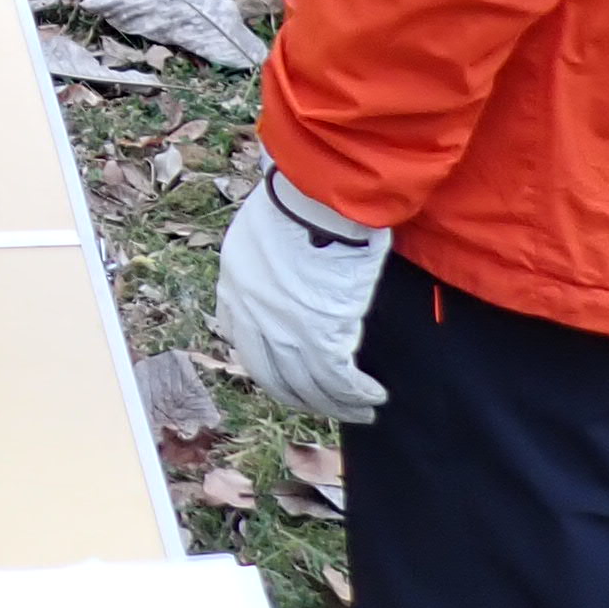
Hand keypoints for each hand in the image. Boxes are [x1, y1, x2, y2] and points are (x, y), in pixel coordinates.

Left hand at [214, 168, 392, 425]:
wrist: (316, 198)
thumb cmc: (298, 200)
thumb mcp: (260, 232)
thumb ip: (266, 264)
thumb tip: (284, 280)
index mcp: (235, 288)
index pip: (243, 343)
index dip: (268, 364)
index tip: (288, 372)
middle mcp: (253, 317)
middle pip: (273, 375)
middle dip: (300, 395)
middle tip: (324, 403)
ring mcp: (285, 331)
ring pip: (308, 386)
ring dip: (336, 404)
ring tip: (361, 409)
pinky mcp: (320, 338)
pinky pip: (338, 381)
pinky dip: (357, 394)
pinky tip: (373, 396)